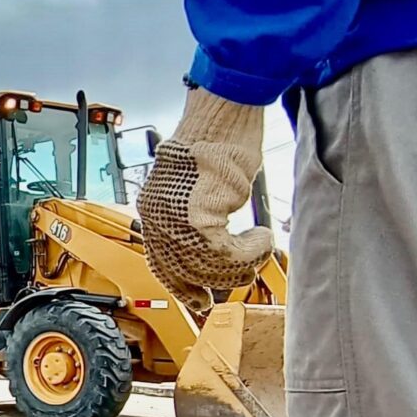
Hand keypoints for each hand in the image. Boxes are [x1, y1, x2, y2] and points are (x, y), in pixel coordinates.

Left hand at [137, 87, 274, 313]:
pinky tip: (262, 238)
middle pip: (186, 272)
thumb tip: (212, 254)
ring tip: (259, 248)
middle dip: (220, 278)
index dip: (184, 287)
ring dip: (241, 264)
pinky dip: (249, 252)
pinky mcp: (200, 214)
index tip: (200, 301)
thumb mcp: (198, 187)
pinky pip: (226, 253)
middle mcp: (158, 217)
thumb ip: (196, 219)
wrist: (222, 115)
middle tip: (245, 271)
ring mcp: (176, 217)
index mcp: (153, 211)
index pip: (162, 265)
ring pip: (208, 267)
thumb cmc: (215, 143)